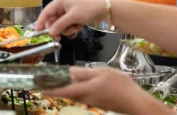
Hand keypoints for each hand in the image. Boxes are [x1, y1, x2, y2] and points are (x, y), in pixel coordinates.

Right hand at [35, 0, 106, 38]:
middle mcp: (62, 6)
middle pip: (53, 21)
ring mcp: (68, 12)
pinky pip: (68, 26)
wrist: (106, 9)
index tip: (37, 32)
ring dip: (67, 29)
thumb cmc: (90, 8)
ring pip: (60, 25)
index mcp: (59, 2)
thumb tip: (51, 31)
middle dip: (57, 29)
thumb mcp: (73, 17)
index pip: (46, 13)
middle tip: (60, 36)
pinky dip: (72, 29)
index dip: (41, 22)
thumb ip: (60, 24)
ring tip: (76, 27)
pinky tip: (79, 27)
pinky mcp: (74, 17)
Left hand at [43, 67, 167, 114]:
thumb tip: (69, 72)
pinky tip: (84, 84)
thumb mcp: (102, 73)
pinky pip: (84, 97)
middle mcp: (86, 98)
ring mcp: (92, 102)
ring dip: (69, 89)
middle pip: (68, 93)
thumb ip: (84, 73)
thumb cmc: (121, 86)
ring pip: (76, 95)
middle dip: (58, 88)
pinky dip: (80, 91)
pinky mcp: (99, 104)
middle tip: (49, 81)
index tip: (40, 90)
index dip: (50, 90)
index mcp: (85, 89)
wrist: (137, 102)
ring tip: (65, 80)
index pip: (63, 90)